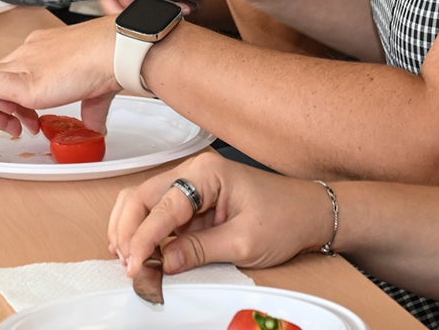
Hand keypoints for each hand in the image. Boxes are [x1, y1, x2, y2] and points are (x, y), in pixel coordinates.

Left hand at [0, 18, 121, 137]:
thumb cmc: (110, 58)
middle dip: (1, 106)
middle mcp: (28, 52)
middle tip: (20, 125)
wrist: (114, 50)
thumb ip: (90, 109)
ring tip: (15, 128)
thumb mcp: (95, 88)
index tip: (31, 116)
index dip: (17, 98)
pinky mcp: (22, 80)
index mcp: (43, 49)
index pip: (14, 70)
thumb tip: (95, 127)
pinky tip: (16, 122)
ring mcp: (22, 62)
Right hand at [109, 151, 331, 279]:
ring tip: (130, 261)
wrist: (311, 214)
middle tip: (127, 265)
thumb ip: (198, 251)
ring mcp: (192, 186)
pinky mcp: (194, 202)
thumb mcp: (243, 243)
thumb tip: (162, 263)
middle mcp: (194, 172)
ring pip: (144, 203)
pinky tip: (142, 253)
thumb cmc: (286, 218)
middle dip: (128, 231)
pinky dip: (145, 233)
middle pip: (142, 197)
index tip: (134, 265)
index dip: (142, 238)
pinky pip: (159, 214)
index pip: (161, 205)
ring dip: (131, 231)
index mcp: (207, 172)